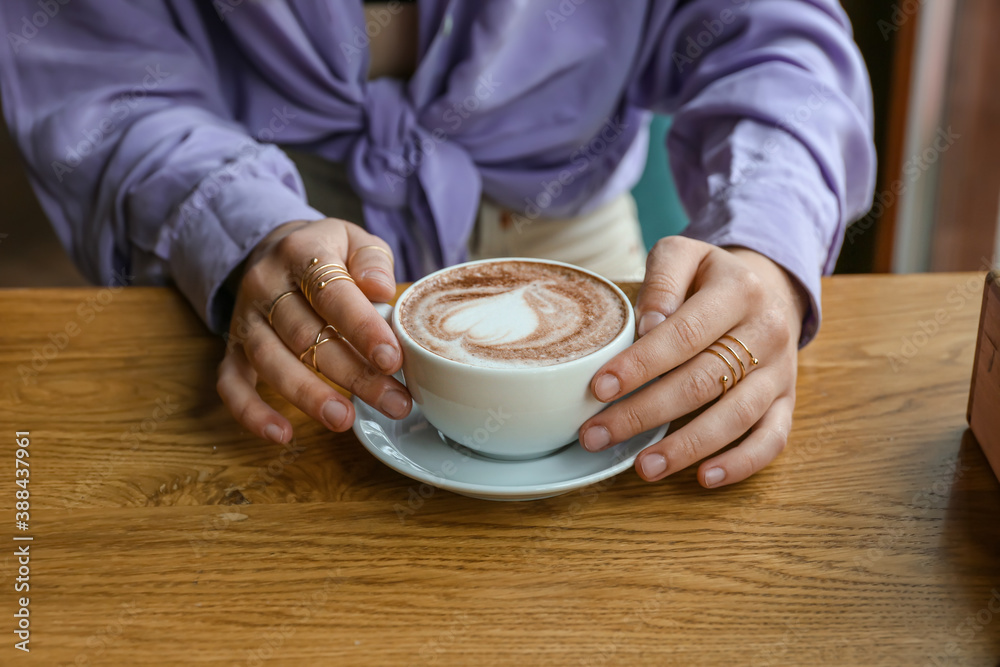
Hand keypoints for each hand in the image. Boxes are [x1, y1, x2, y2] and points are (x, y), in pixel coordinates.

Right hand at [216, 218, 411, 443]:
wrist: (274, 249)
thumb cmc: (328, 253)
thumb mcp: (354, 240)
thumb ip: (372, 260)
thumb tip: (381, 288)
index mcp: (301, 254)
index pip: (332, 294)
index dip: (362, 328)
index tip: (392, 359)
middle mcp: (265, 286)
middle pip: (306, 336)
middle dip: (353, 374)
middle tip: (394, 402)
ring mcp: (245, 319)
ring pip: (271, 361)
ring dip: (309, 396)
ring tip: (346, 421)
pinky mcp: (232, 347)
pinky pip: (232, 383)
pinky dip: (252, 413)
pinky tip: (282, 435)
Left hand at [578, 236, 807, 487]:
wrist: (770, 288)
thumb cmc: (709, 278)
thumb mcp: (684, 256)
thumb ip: (662, 280)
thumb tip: (647, 326)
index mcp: (739, 291)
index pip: (685, 334)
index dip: (641, 364)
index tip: (600, 387)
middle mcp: (766, 332)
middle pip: (702, 381)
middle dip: (644, 413)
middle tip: (596, 435)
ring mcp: (780, 372)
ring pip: (735, 417)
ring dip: (685, 447)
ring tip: (642, 467)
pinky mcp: (786, 402)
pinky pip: (771, 439)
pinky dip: (740, 463)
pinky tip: (703, 478)